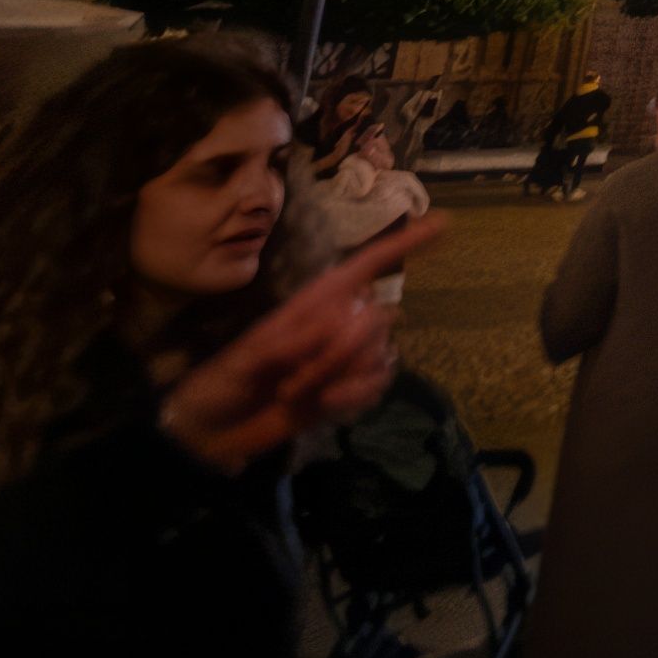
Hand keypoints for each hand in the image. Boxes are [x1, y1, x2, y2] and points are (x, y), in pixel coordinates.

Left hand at [157, 213, 441, 472]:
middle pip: (377, 319)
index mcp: (314, 302)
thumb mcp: (248, 357)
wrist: (213, 433)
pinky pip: (379, 383)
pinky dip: (353, 398)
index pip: (366, 265)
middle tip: (293, 380)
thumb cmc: (222, 383)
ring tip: (299, 394)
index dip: (403, 244)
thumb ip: (295, 338)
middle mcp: (338, 323)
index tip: (443, 223)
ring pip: (381, 354)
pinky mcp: (351, 389)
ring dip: (339, 380)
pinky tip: (326, 407)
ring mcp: (346, 357)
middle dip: (338, 355)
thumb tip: (346, 319)